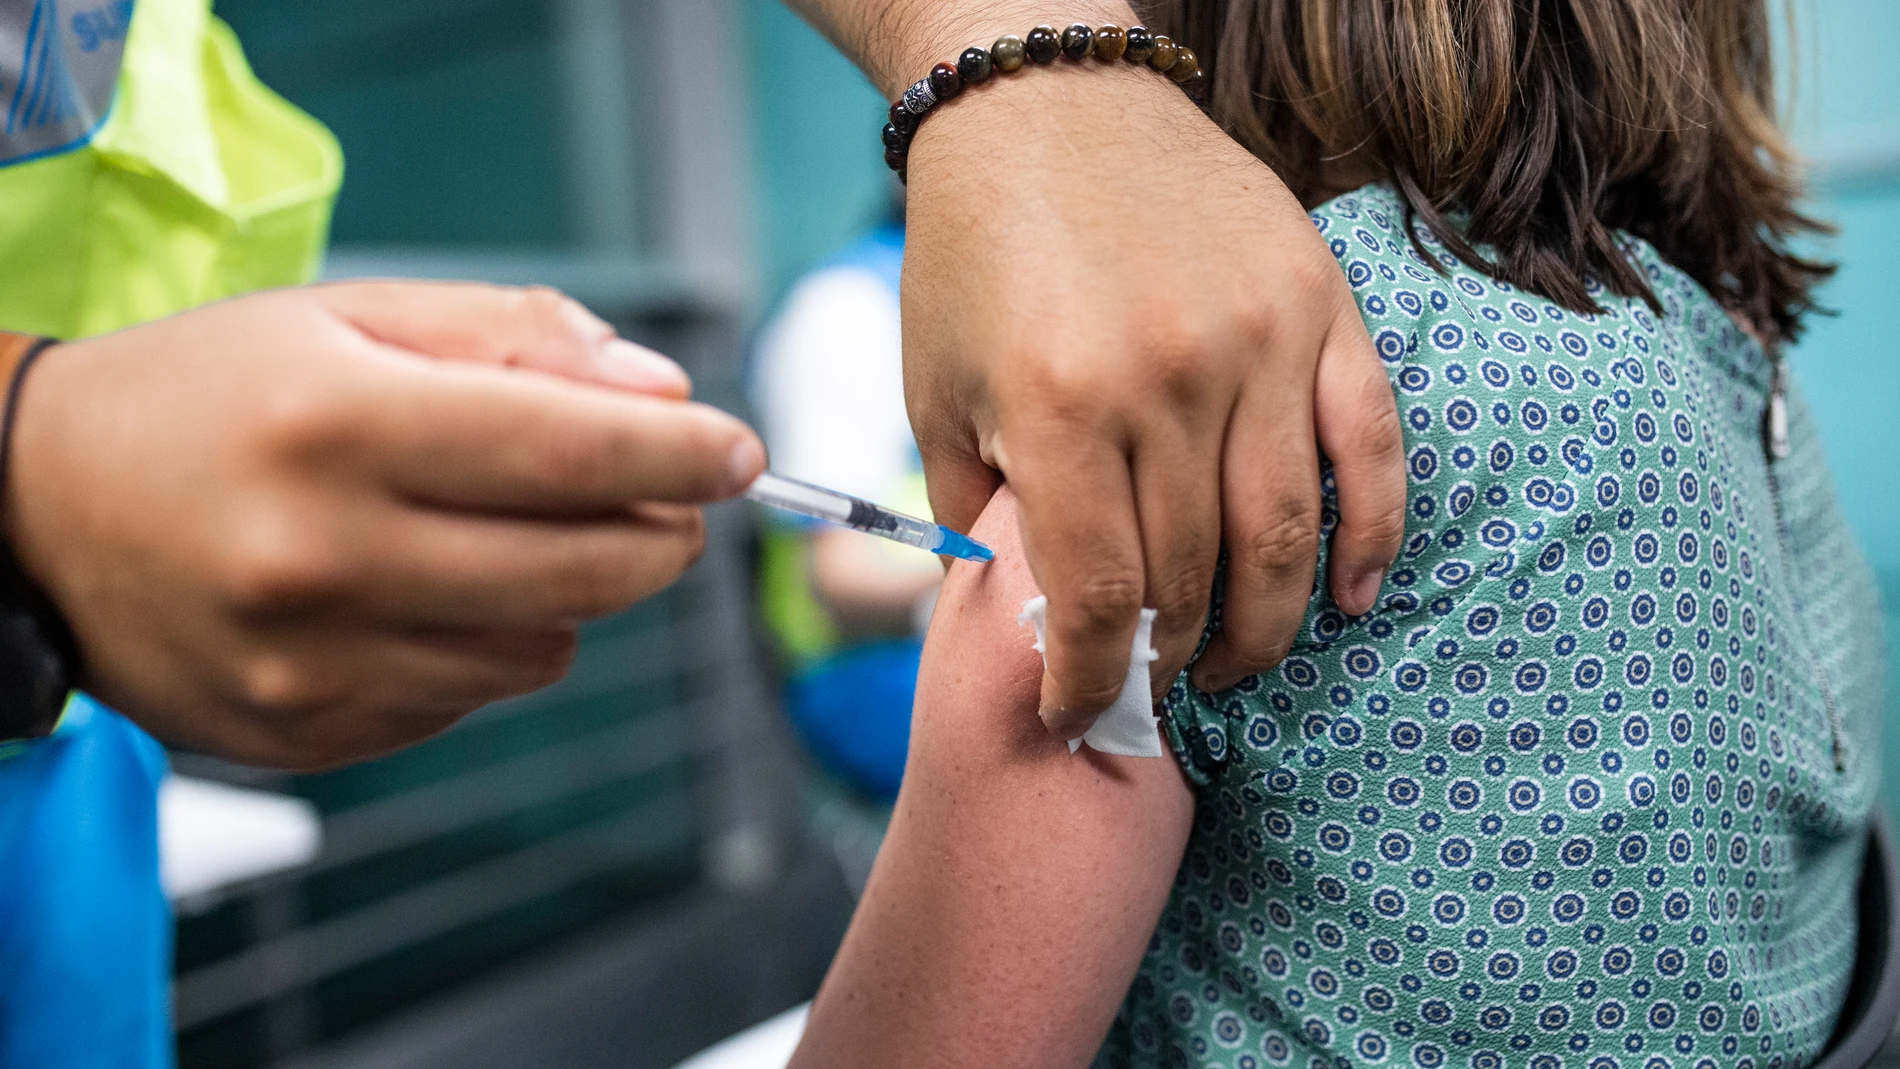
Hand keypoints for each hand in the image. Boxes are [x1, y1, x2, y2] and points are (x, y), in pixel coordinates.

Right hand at [4, 282, 764, 768]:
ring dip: (569, 590)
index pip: (572, 446)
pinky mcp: (308, 732)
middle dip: (661, 533)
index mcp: (339, 426)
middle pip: (585, 567)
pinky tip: (428, 591)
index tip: (740, 452)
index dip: (683, 453)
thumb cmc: (213, 392)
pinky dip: (489, 644)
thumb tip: (663, 396)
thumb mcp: (352, 317)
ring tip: (504, 533)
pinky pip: (471, 698)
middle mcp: (323, 556)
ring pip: (543, 646)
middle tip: (665, 501)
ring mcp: (312, 664)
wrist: (37, 509)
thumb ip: (517, 338)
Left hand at [896, 30, 1405, 733]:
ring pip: (1284, 533)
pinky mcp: (1319, 303)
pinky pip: (1370, 444)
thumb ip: (976, 515)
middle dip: (1167, 659)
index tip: (1077, 715)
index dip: (1087, 679)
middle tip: (1154, 690)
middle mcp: (1167, 379)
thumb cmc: (974, 253)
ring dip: (1264, 628)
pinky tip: (1351, 599)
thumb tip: (1017, 620)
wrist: (1044, 102)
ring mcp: (1257, 340)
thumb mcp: (937, 390)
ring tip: (1234, 669)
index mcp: (1060, 406)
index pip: (1094, 595)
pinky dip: (1371, 534)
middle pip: (1191, 576)